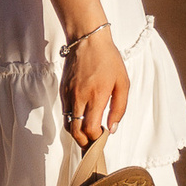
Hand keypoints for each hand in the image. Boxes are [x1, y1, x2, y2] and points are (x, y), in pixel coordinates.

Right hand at [62, 32, 129, 147]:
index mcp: (96, 97)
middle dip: (84, 142)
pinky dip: (72, 120)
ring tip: (87, 135)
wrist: (88, 40)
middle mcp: (79, 98)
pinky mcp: (63, 90)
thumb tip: (112, 128)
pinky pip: (65, 112)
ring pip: (68, 124)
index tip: (103, 137)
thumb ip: (119, 108)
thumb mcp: (123, 83)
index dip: (95, 139)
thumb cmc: (109, 60)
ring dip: (76, 133)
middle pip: (75, 132)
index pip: (90, 129)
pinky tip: (81, 119)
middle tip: (93, 144)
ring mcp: (69, 95)